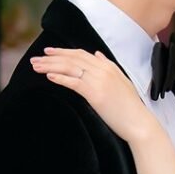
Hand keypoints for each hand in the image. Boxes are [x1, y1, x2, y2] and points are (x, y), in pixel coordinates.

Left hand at [30, 47, 156, 142]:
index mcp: (109, 66)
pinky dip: (60, 78)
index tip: (49, 52)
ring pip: (70, 68)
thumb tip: (97, 55)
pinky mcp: (95, 93)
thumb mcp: (121, 81)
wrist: (139, 122)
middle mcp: (103, 70)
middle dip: (52, 57)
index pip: (81, 54)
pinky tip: (49, 77)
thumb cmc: (130, 107)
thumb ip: (108, 66)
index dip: (63, 51)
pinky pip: (74, 82)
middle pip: (72, 59)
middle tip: (35, 59)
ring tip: (36, 67)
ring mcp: (99, 81)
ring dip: (51, 66)